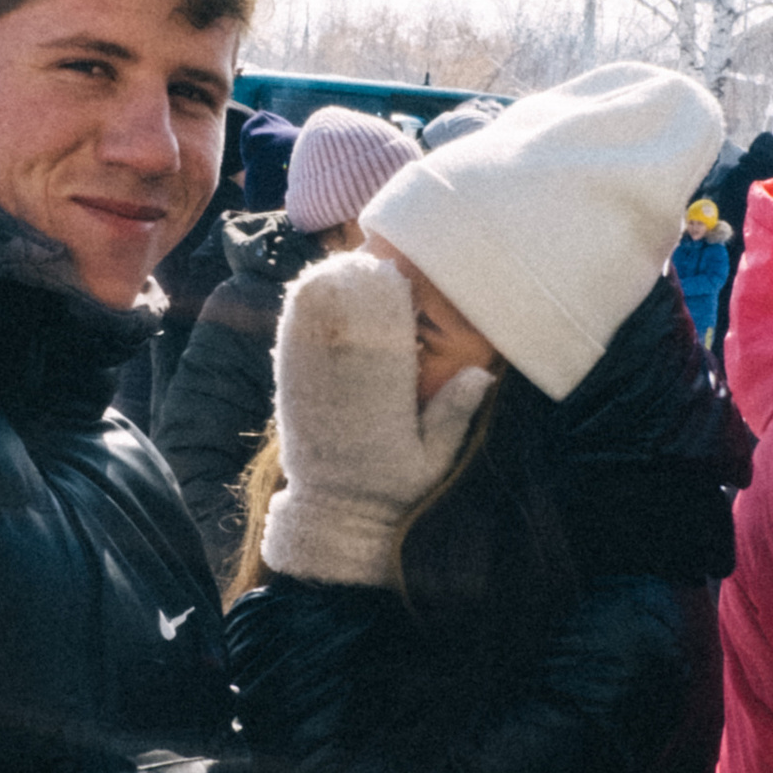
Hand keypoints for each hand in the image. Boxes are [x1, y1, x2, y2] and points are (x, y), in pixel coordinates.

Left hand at [261, 249, 495, 587]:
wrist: (332, 512)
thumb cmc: (390, 489)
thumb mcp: (433, 460)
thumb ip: (454, 415)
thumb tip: (483, 373)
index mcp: (381, 399)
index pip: (383, 335)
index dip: (388, 298)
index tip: (397, 275)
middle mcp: (340, 386)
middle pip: (347, 318)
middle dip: (358, 285)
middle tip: (372, 260)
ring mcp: (309, 384)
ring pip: (314, 321)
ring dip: (329, 288)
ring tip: (346, 264)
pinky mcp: (288, 386)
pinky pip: (292, 336)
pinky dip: (302, 306)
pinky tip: (315, 283)